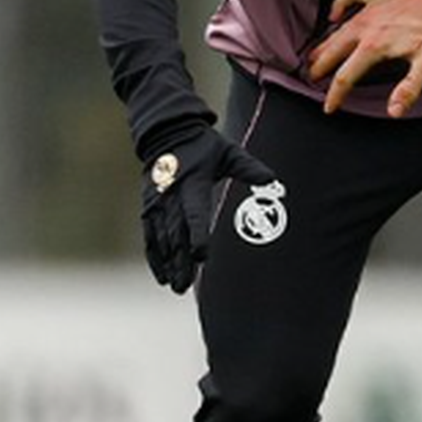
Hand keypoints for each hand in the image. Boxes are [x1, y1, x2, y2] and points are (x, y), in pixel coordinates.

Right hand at [140, 125, 276, 293]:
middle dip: (180, 261)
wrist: (166, 133)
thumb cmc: (204, 146)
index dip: (197, 235)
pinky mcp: (148, 209)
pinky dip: (155, 257)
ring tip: (177, 287)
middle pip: (176, 234)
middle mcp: (170, 196)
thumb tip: (273, 180)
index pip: (195, 213)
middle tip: (186, 286)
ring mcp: (156, 204)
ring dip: (168, 264)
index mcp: (192, 183)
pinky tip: (162, 276)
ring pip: (161, 240)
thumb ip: (250, 168)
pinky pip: (150, 237)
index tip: (201, 256)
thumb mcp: (229, 152)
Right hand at [307, 0, 421, 116]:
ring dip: (325, 43)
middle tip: (312, 77)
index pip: (346, 76)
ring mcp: (368, 9)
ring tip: (314, 55)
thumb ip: (409, 88)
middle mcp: (366, 27)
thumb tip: (394, 110)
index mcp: (375, 46)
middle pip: (334, 51)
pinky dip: (338, 5)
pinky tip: (334, 14)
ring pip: (338, 29)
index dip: (335, 94)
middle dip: (321, 67)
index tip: (329, 106)